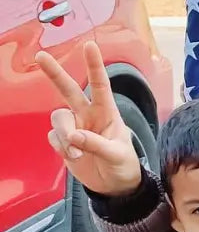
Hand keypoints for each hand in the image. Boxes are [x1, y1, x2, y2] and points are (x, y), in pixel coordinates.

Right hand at [35, 42, 143, 195]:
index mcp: (108, 113)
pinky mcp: (63, 142)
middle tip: (40, 56)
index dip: (94, 66)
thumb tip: (73, 136)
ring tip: (77, 154)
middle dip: (55, 74)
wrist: (114, 186)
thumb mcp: (117, 155)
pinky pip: (53, 138)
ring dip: (64, 135)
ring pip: (58, 119)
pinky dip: (60, 147)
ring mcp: (74, 127)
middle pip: (68, 90)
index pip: (101, 86)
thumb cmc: (123, 165)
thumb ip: (96, 145)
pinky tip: (73, 157)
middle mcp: (88, 115)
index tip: (90, 45)